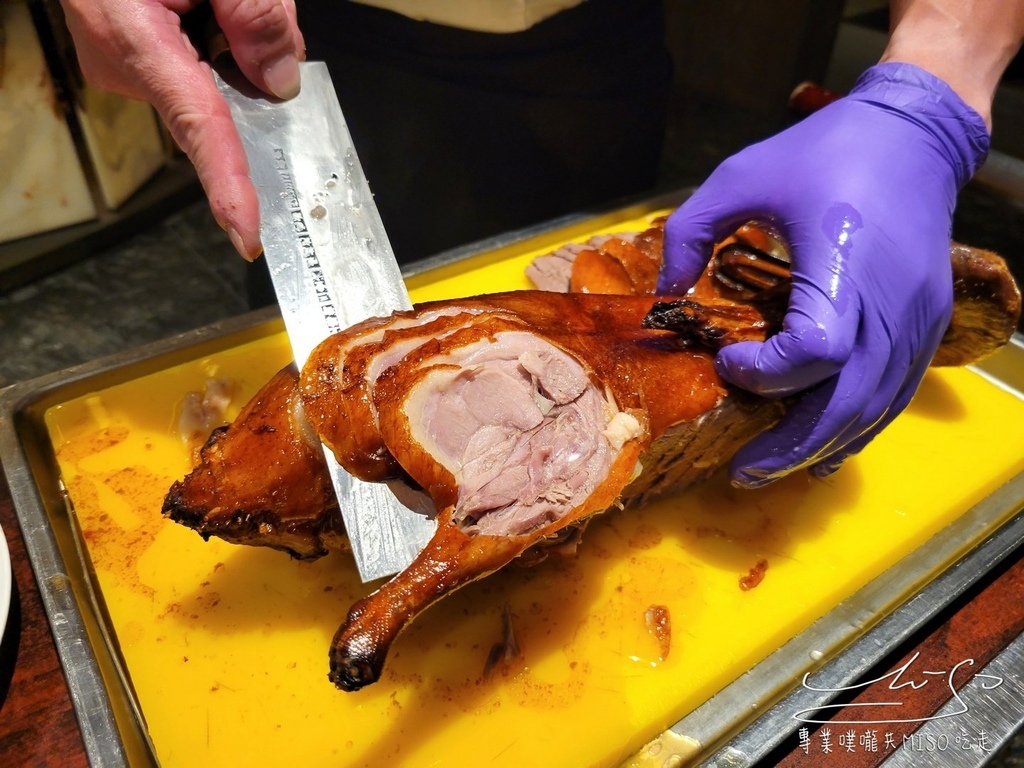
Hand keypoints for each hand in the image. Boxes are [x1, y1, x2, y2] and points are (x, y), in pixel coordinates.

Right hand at [60, 0, 304, 258]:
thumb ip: (255, 16)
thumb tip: (281, 83)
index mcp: (137, 41)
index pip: (199, 126)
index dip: (228, 184)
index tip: (247, 234)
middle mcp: (124, 65)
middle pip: (222, 97)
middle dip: (253, 65)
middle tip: (252, 4)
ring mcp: (121, 63)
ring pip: (212, 78)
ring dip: (235, 43)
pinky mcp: (128, 55)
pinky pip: (191, 64)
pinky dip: (214, 38)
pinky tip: (206, 2)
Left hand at [658, 63, 988, 486]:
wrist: (914, 137)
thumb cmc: (824, 152)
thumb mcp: (741, 176)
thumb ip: (691, 232)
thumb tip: (663, 294)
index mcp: (841, 264)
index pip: (815, 352)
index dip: (765, 373)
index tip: (727, 362)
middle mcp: (887, 302)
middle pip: (846, 402)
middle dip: (790, 445)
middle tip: (742, 470)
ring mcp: (915, 318)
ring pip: (874, 409)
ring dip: (822, 446)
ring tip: (774, 467)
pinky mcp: (928, 323)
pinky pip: (895, 394)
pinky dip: (858, 426)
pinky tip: (824, 445)